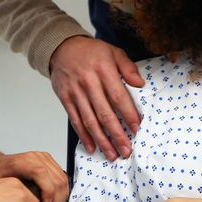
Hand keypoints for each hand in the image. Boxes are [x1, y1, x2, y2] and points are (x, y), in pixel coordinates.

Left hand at [0, 151, 67, 201]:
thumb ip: (11, 194)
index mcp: (22, 161)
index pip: (41, 173)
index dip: (48, 191)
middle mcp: (36, 157)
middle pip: (57, 179)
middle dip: (56, 201)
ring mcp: (45, 159)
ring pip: (63, 180)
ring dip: (60, 199)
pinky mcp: (50, 163)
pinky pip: (63, 179)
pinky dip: (61, 193)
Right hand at [49, 35, 145, 160]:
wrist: (62, 47)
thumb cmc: (91, 52)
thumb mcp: (113, 52)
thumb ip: (128, 67)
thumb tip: (140, 83)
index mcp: (103, 70)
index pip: (118, 97)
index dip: (128, 114)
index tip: (137, 129)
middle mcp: (88, 83)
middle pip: (104, 113)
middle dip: (116, 135)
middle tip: (126, 150)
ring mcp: (75, 92)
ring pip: (89, 121)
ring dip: (102, 140)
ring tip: (112, 154)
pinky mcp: (65, 99)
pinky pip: (75, 120)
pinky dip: (84, 136)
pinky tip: (92, 147)